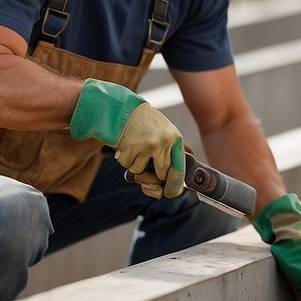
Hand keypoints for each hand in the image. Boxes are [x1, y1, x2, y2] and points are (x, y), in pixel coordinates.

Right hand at [69, 78, 185, 198]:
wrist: (122, 107)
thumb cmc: (144, 122)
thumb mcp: (163, 131)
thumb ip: (167, 152)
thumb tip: (166, 181)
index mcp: (174, 138)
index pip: (178, 168)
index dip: (174, 184)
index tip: (170, 192)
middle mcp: (163, 143)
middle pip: (160, 173)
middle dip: (153, 175)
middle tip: (146, 165)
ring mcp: (146, 147)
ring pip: (140, 171)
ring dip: (135, 163)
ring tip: (134, 147)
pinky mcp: (130, 149)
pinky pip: (127, 165)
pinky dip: (124, 159)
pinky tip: (125, 145)